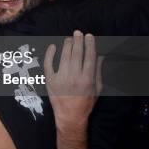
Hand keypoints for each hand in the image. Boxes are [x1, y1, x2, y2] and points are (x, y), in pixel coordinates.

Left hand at [43, 31, 103, 148]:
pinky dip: (50, 54)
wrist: (70, 116)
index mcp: (88, 79)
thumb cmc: (86, 102)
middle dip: (77, 41)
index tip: (89, 36)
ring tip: (68, 38)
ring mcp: (61, 78)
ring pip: (64, 57)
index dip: (89, 44)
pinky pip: (48, 64)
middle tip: (77, 32)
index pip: (89, 57)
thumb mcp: (97, 88)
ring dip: (66, 45)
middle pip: (76, 54)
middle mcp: (74, 77)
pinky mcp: (50, 81)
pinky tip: (53, 47)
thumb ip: (98, 71)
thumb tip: (100, 55)